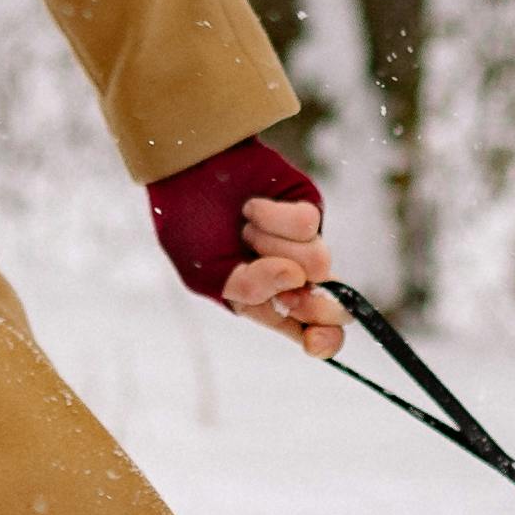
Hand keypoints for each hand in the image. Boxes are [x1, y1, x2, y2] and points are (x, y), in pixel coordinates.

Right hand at [145, 138, 345, 361]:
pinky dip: (272, 216)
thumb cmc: (190, 228)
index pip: (314, 333)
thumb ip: (247, 290)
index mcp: (271, 304)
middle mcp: (295, 278)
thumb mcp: (205, 275)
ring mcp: (305, 244)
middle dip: (305, 296)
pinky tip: (252, 208)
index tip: (316, 338)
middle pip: (328, 304)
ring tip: (245, 231)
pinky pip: (307, 224)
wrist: (187, 172)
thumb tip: (297, 280)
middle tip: (279, 274)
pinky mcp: (310, 209)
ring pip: (317, 262)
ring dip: (270, 246)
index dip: (325, 341)